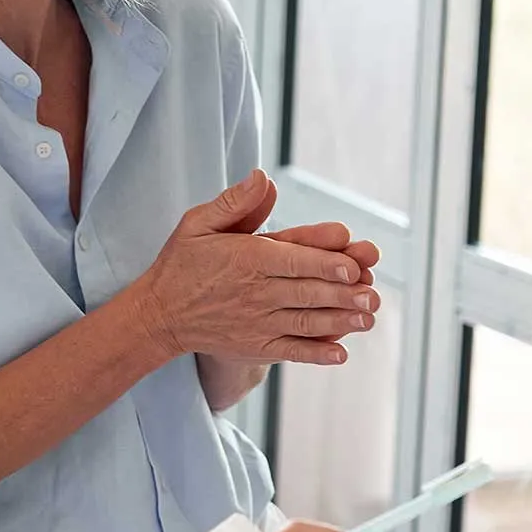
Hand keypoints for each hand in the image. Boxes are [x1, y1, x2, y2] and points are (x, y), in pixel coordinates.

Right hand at [133, 170, 378, 365]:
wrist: (159, 315)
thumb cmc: (182, 263)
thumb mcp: (198, 223)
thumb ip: (234, 203)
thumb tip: (263, 177)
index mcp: (246, 259)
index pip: (293, 260)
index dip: (325, 262)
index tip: (352, 265)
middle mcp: (255, 292)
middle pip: (306, 291)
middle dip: (343, 293)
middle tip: (373, 294)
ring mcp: (257, 323)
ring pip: (305, 321)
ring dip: (339, 321)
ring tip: (368, 318)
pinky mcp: (256, 346)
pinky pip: (291, 351)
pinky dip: (316, 353)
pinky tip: (341, 353)